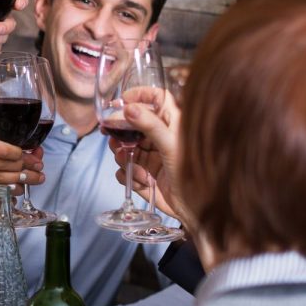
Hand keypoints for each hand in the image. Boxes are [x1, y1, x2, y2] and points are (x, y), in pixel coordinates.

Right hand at [0, 146, 44, 232]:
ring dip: (20, 180)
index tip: (33, 157)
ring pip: (0, 177)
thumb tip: (21, 152)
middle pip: (4, 162)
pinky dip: (7, 190)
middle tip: (39, 170)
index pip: (2, 147)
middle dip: (25, 167)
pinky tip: (17, 190)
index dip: (21, 154)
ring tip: (33, 180)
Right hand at [111, 86, 182, 218]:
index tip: (123, 99)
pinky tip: (141, 181)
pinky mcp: (145, 175)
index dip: (140, 94)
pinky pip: (127, 170)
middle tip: (110, 134)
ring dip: (123, 155)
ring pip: (126, 147)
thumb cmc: (193, 176)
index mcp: (173, 125)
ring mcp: (152, 157)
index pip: (157, 99)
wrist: (196, 211)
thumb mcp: (171, 146)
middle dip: (120, 130)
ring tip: (126, 161)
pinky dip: (129, 175)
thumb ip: (150, 125)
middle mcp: (161, 138)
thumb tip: (129, 108)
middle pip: (134, 124)